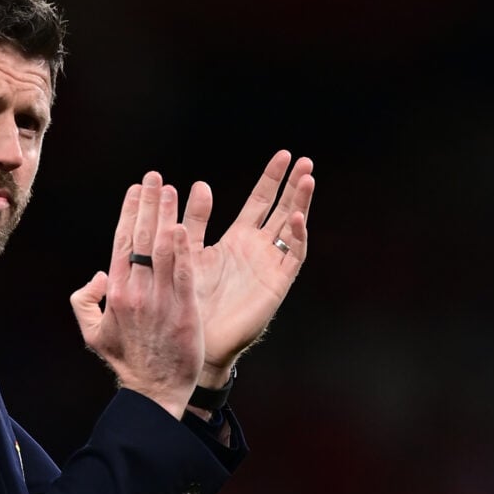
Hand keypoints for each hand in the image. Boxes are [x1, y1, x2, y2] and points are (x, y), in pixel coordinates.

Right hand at [70, 172, 203, 418]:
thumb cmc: (126, 361)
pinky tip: (184, 226)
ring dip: (166, 216)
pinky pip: (183, 273)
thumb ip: (84, 300)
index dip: (129, 212)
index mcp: (115, 292)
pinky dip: (183, 249)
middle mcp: (135, 291)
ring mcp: (159, 300)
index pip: (122, 242)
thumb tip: (97, 275)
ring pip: (162, 249)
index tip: (136, 189)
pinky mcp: (182, 310)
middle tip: (154, 176)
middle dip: (148, 203)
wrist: (153, 391)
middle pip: (141, 238)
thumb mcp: (92, 333)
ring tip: (170, 189)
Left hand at [182, 150, 314, 386]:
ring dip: (300, 204)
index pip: (260, 201)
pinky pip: (292, 257)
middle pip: (282, 209)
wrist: (195, 338)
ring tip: (307, 178)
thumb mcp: (186, 252)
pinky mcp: (277, 284)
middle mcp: (257, 249)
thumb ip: (193, 221)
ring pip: (292, 228)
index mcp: (237, 239)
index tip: (283, 155)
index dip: (272, 179)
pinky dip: (296, 237)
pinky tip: (295, 218)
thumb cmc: (187, 298)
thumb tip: (195, 185)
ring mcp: (270, 265)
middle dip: (293, 185)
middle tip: (304, 159)